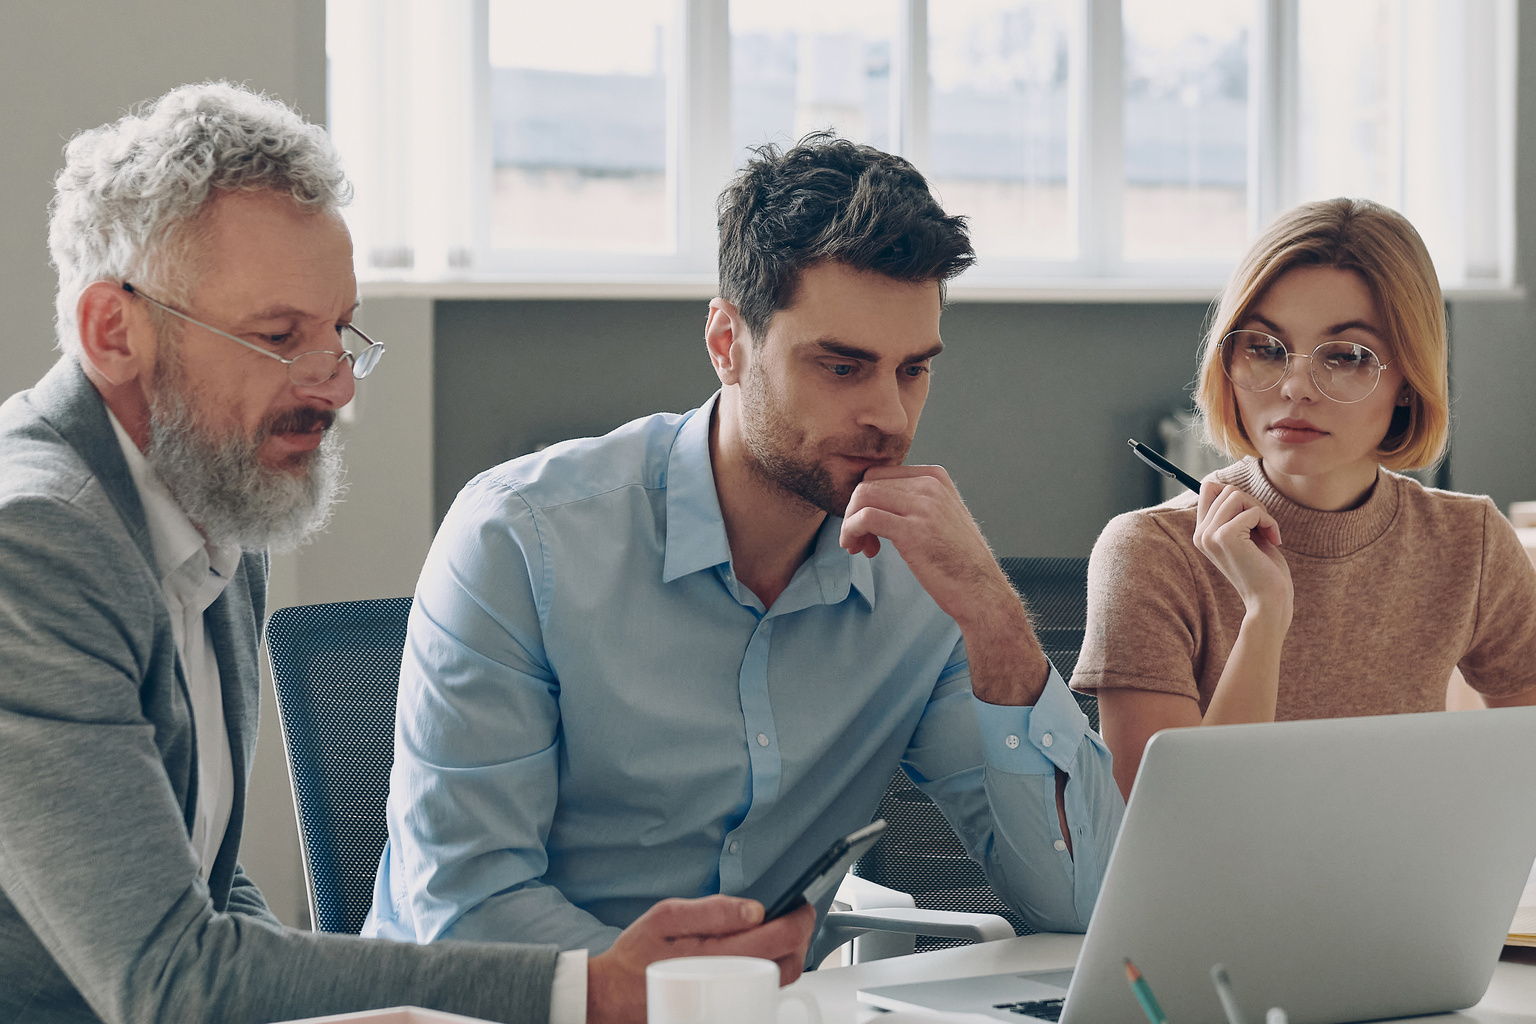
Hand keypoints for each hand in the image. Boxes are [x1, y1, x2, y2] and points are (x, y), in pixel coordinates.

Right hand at [586, 896, 816, 1023]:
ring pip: (780, 980)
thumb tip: (753, 909)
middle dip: (800, 937)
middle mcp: (730, 982)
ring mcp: (730, 1001)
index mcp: (718, 956)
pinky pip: (760, 990)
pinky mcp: (725, 1009)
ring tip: (776, 931)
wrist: (612, 996)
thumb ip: (711, 910)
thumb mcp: (665, 917)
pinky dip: (770, 969)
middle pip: (791, 965)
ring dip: (788, 954)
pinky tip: (756, 953)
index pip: (781, 938)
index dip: (799, 918)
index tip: (801, 904)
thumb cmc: (635, 955)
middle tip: (793, 916)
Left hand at [839, 465, 1010, 628]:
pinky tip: (859, 549)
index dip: (865, 499)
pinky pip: (865, 518)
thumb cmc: (958, 560)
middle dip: (854, 511)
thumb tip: (875, 499)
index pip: (880, 473)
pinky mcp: (911, 530)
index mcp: (935, 477)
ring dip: (850, 523)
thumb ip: (915, 501)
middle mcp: (929, 485)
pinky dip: (852, 531)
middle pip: (868, 484)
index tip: (867, 525)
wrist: (980, 589)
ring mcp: (922, 506)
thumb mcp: (941, 515)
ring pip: (862, 497)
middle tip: (859, 540)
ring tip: (859, 547)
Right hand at [1193, 482, 1292, 623]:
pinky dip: (1268, 522)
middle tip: (1264, 527)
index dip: (1234, 494)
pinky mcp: (1226, 536)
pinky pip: (1252, 510)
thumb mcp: (1245, 535)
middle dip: (1252, 503)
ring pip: (1237, 495)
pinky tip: (1273, 540)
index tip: (1251, 515)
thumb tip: (1227, 487)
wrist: (1269, 601)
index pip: (1208, 488)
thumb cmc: (1263, 569)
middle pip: (1225, 489)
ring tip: (1268, 533)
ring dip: (1260, 511)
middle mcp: (1201, 534)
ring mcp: (1210, 535)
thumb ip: (1234, 513)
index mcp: (1202, 534)